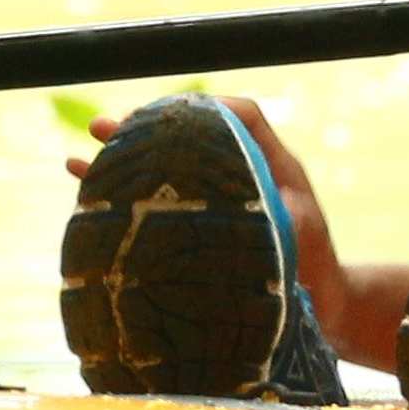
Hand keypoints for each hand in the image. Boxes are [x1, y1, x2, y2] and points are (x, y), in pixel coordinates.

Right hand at [77, 94, 341, 302]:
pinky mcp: (201, 227)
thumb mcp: (299, 234)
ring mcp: (219, 201)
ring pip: (166, 168)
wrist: (325, 303)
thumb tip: (242, 209)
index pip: (242, 116)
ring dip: (125, 158)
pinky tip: (83, 185)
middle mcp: (244, 175)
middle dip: (147, 130)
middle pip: (192, 138)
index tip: (165, 110)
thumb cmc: (316, 267)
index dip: (207, 107)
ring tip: (83, 149)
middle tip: (103, 127)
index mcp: (272, 165)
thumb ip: (278, 216)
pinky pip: (156, 203)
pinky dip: (122, 193)